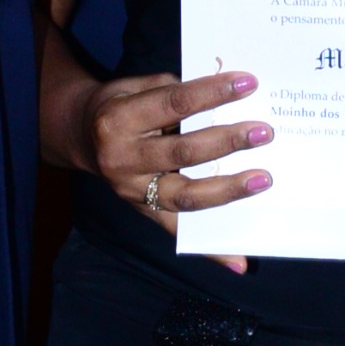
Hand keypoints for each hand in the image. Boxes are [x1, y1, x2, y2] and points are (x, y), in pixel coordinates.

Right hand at [68, 64, 271, 243]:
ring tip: (262, 179)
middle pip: (183, 153)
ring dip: (228, 190)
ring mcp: (133, 192)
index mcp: (119, 120)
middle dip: (227, 141)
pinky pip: (180, 231)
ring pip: (185, 196)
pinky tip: (238, 261)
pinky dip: (210, 250)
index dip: (212, 93)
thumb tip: (226, 100)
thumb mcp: (136, 86)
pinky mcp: (144, 212)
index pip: (174, 104)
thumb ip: (174, 92)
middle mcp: (122, 159)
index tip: (247, 84)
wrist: (81, 135)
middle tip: (263, 132)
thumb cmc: (119, 104)